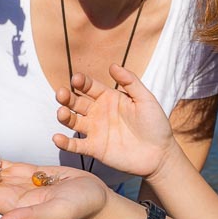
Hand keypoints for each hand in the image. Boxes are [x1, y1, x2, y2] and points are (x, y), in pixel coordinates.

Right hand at [53, 65, 181, 180]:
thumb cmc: (155, 124)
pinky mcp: (95, 149)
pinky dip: (65, 143)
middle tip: (62, 94)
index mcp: (109, 98)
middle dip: (67, 97)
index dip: (81, 82)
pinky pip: (76, 145)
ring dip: (64, 116)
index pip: (90, 87)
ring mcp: (95, 131)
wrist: (160, 154)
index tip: (76, 80)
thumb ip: (130, 82)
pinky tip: (57, 138)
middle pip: (76, 102)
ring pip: (73, 121)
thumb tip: (112, 65)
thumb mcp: (145, 99)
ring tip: (62, 113)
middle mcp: (98, 112)